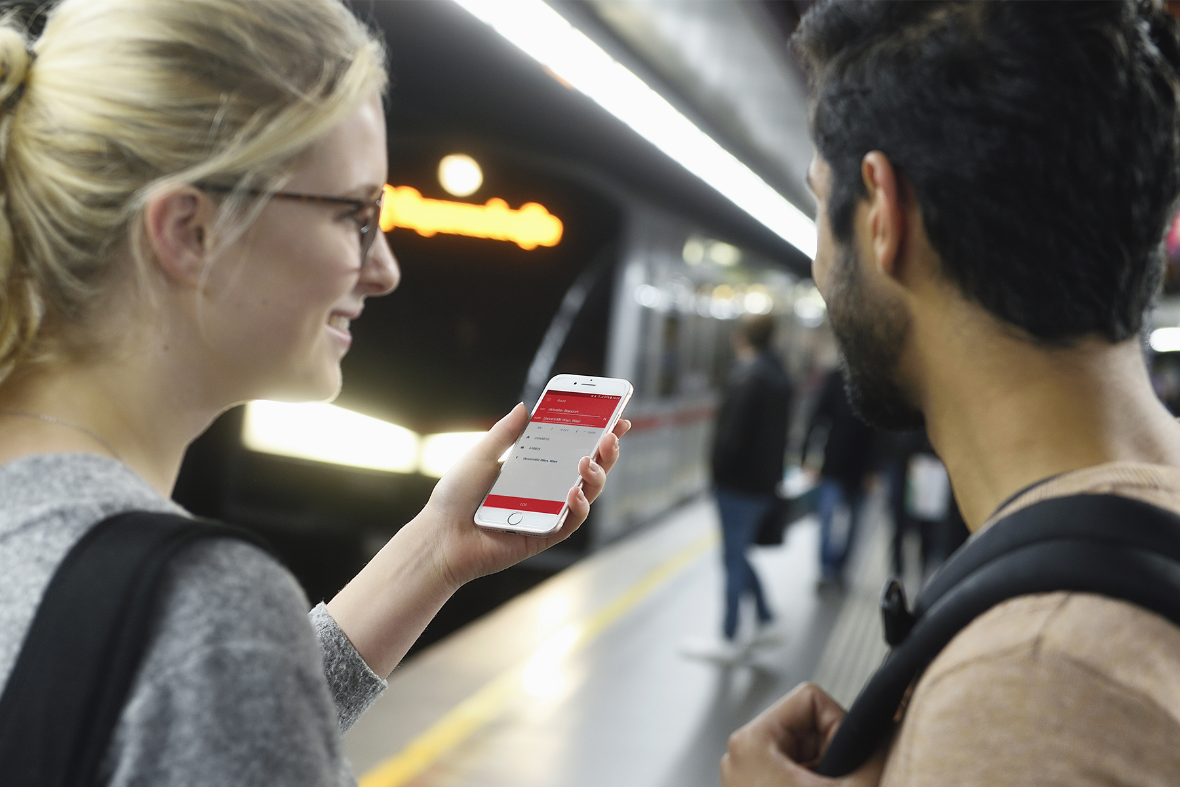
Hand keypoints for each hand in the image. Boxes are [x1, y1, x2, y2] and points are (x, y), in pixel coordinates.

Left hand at [422, 403, 630, 589]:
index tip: (614, 416)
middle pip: (587, 470)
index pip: (571, 448)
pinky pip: (571, 521)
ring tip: (588, 460)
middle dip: (606, 451)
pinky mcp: (545, 535)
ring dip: (596, 475)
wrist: (440, 537)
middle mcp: (545, 490)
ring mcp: (548, 512)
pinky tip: (573, 492)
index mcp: (532, 469)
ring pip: (587, 494)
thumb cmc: (455, 498)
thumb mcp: (480, 456)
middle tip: (611, 434)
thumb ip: (504, 434)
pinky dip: (578, 506)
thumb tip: (525, 407)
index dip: (595, 434)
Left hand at [721, 683, 885, 786]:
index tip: (842, 760)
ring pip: (800, 748)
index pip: (810, 697)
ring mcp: (742, 774)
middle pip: (805, 723)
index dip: (837, 725)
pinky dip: (808, 782)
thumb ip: (873, 751)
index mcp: (752, 741)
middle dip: (828, 753)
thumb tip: (891, 728)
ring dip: (821, 771)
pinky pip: (788, 768)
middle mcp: (739, 752)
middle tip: (833, 783)